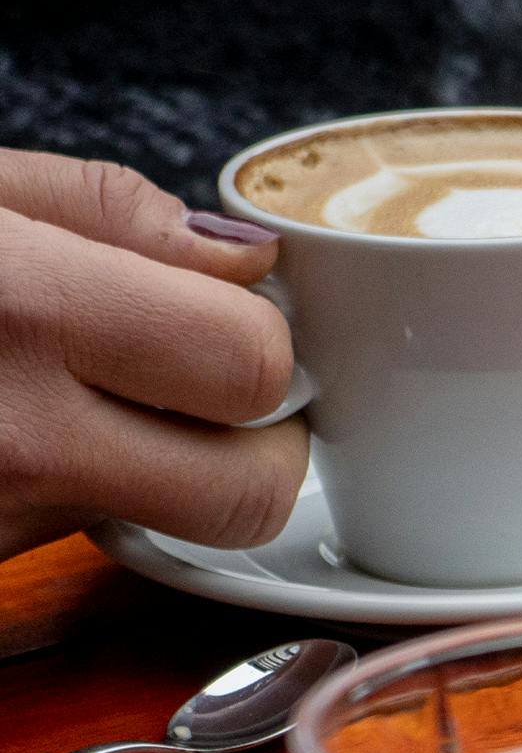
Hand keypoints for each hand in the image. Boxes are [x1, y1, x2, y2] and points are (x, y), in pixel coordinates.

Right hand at [0, 150, 308, 560]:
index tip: (235, 318)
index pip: (253, 369)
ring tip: (99, 398)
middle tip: (210, 389)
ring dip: (173, 474)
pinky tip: (32, 429)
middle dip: (260, 444)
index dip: (264, 341)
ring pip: (174, 530)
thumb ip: (105, 211)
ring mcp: (0, 518)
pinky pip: (86, 541)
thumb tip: (244, 261)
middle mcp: (20, 438)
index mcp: (29, 311)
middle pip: (249, 494)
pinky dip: (89, 494)